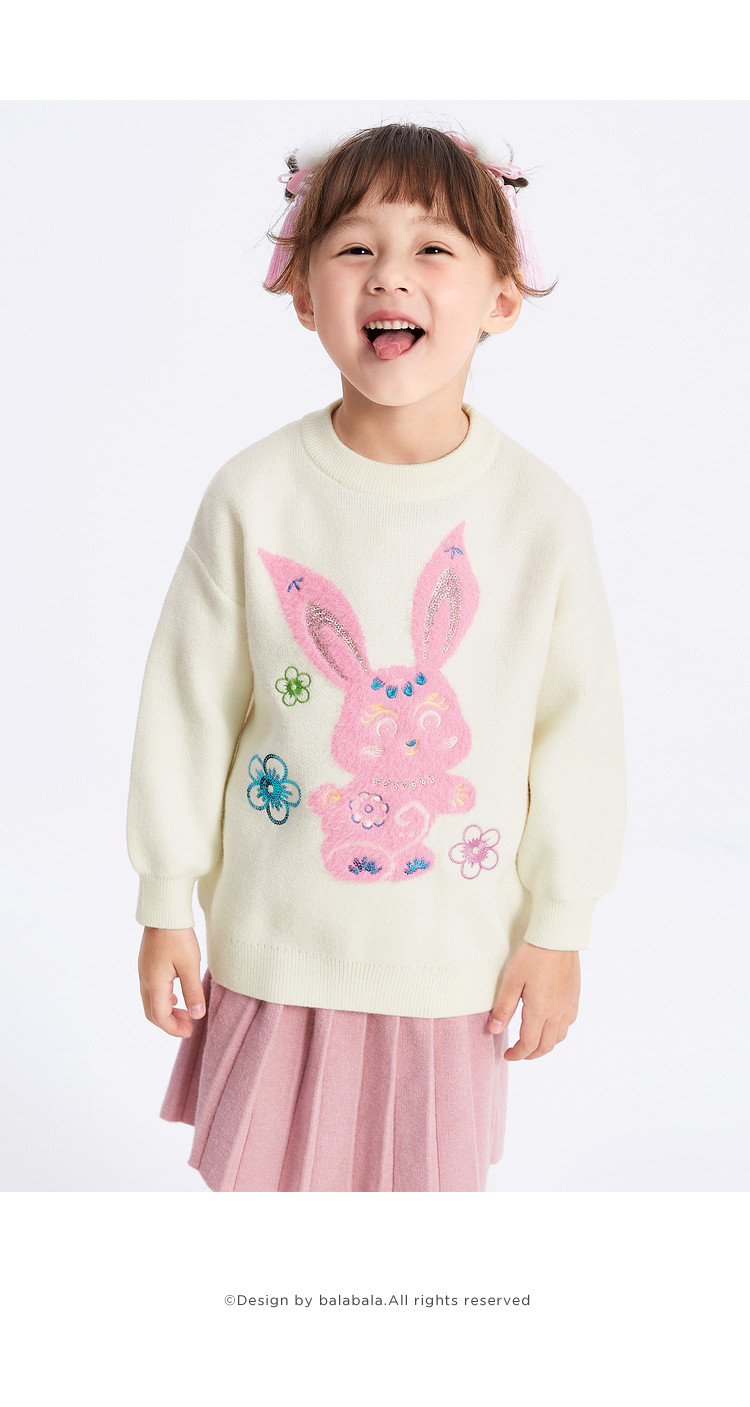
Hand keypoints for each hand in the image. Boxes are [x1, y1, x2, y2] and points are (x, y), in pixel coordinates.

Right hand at [138, 927, 204, 1037]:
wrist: (164, 912)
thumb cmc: (178, 936)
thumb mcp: (190, 965)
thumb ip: (193, 992)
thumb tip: (196, 1016)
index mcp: (154, 983)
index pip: (160, 1017)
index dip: (174, 1028)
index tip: (190, 1031)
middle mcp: (145, 980)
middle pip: (152, 1012)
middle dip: (170, 1023)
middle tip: (189, 1025)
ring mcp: (144, 972)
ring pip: (151, 1002)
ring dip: (167, 1011)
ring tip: (186, 1011)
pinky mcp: (147, 964)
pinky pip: (151, 990)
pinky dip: (163, 999)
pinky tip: (176, 995)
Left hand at [486, 942, 579, 1059]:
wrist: (557, 938)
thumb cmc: (532, 957)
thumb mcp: (511, 981)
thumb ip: (503, 1008)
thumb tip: (494, 1031)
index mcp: (540, 1011)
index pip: (529, 1044)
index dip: (517, 1054)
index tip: (507, 1055)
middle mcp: (557, 1013)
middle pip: (546, 1046)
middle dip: (531, 1054)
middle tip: (517, 1053)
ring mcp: (568, 1005)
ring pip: (560, 1037)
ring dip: (546, 1045)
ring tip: (533, 1041)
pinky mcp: (574, 996)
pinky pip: (569, 1022)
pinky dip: (559, 1031)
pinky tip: (551, 1024)